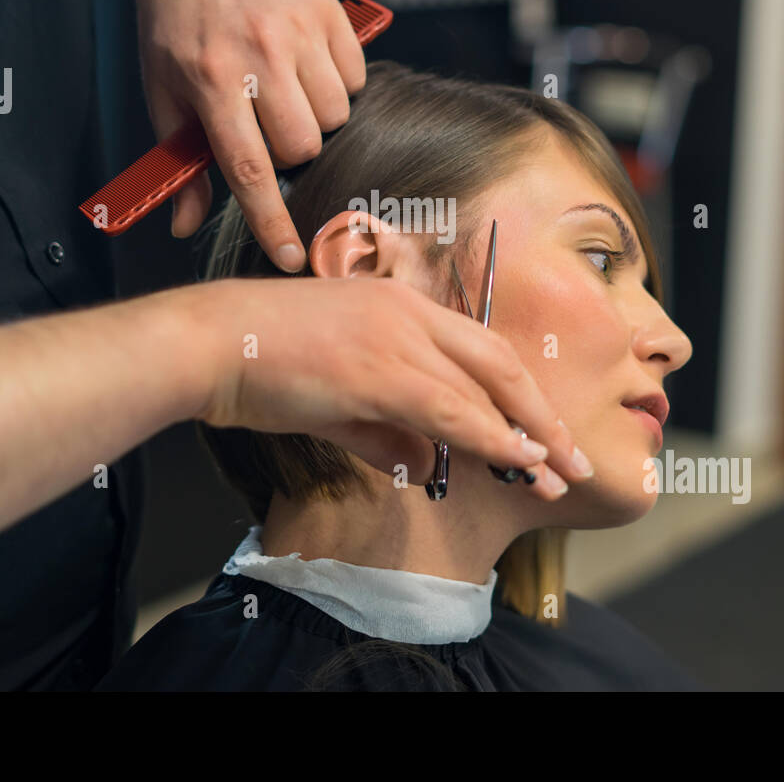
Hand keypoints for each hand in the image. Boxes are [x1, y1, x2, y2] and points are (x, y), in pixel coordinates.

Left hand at [133, 0, 364, 271]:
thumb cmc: (180, 36)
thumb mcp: (164, 96)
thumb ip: (182, 163)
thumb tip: (184, 228)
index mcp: (209, 81)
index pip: (248, 168)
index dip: (272, 220)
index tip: (293, 258)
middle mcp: (257, 52)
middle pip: (304, 145)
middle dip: (291, 151)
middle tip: (267, 126)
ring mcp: (297, 29)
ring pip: (336, 116)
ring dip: (316, 118)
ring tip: (285, 91)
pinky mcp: (328, 12)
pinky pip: (356, 80)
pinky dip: (337, 84)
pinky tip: (304, 66)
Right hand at [193, 277, 591, 498]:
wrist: (209, 343)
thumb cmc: (261, 363)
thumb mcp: (336, 400)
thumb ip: (384, 430)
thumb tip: (424, 462)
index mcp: (401, 307)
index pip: (480, 351)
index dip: (519, 396)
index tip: (544, 434)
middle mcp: (409, 313)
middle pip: (499, 365)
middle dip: (541, 417)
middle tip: (573, 461)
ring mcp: (395, 337)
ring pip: (481, 391)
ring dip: (524, 437)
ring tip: (554, 476)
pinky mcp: (377, 369)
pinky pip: (449, 409)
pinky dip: (488, 436)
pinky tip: (514, 461)